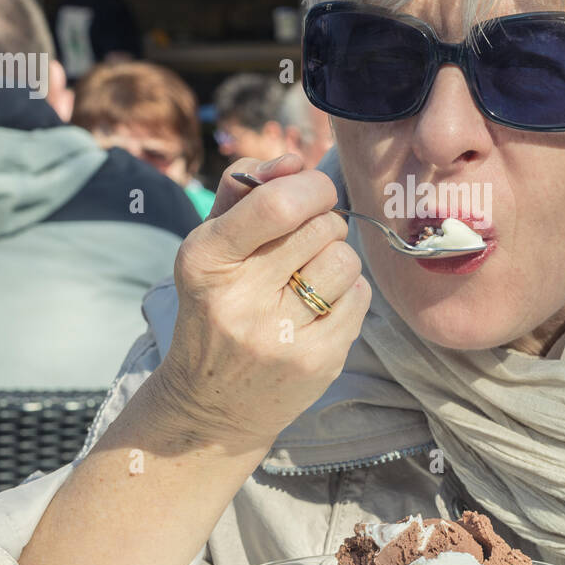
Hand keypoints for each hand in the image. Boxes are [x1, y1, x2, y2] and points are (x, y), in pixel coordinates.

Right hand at [153, 152, 370, 451]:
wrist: (211, 404)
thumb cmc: (217, 306)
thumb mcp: (211, 245)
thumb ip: (244, 190)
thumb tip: (295, 160)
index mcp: (205, 259)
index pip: (277, 204)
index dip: (311, 187)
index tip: (315, 193)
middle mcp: (238, 299)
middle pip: (322, 227)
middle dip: (322, 225)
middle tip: (303, 247)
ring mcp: (280, 336)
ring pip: (345, 261)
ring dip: (336, 262)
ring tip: (309, 280)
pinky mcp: (316, 361)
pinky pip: (359, 298)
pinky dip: (348, 295)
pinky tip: (319, 310)